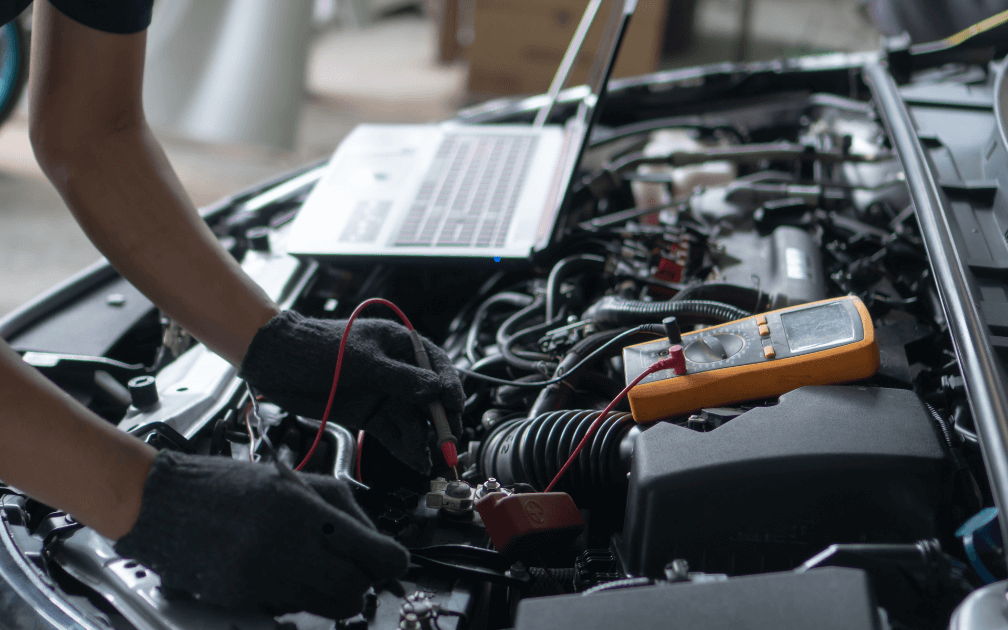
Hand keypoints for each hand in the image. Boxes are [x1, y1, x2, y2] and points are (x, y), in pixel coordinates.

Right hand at [114, 450, 407, 619]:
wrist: (163, 503)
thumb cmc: (231, 486)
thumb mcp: (296, 482)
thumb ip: (345, 511)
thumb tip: (382, 547)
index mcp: (304, 508)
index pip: (375, 553)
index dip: (392, 562)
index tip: (393, 562)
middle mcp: (285, 545)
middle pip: (356, 587)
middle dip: (362, 580)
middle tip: (353, 566)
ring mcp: (262, 577)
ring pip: (329, 606)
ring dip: (333, 592)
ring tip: (315, 567)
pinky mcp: (243, 599)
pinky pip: (293, 609)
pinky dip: (299, 597)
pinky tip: (281, 572)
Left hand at [238, 311, 463, 472]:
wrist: (275, 362)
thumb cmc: (318, 348)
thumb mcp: (363, 361)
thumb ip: (401, 378)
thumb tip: (436, 390)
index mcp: (399, 345)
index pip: (435, 365)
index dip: (449, 386)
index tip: (455, 407)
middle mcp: (396, 370)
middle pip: (428, 397)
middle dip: (440, 421)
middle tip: (448, 443)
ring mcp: (382, 393)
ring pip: (411, 419)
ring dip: (423, 439)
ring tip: (429, 460)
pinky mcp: (367, 414)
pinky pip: (392, 432)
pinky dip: (404, 448)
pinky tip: (415, 462)